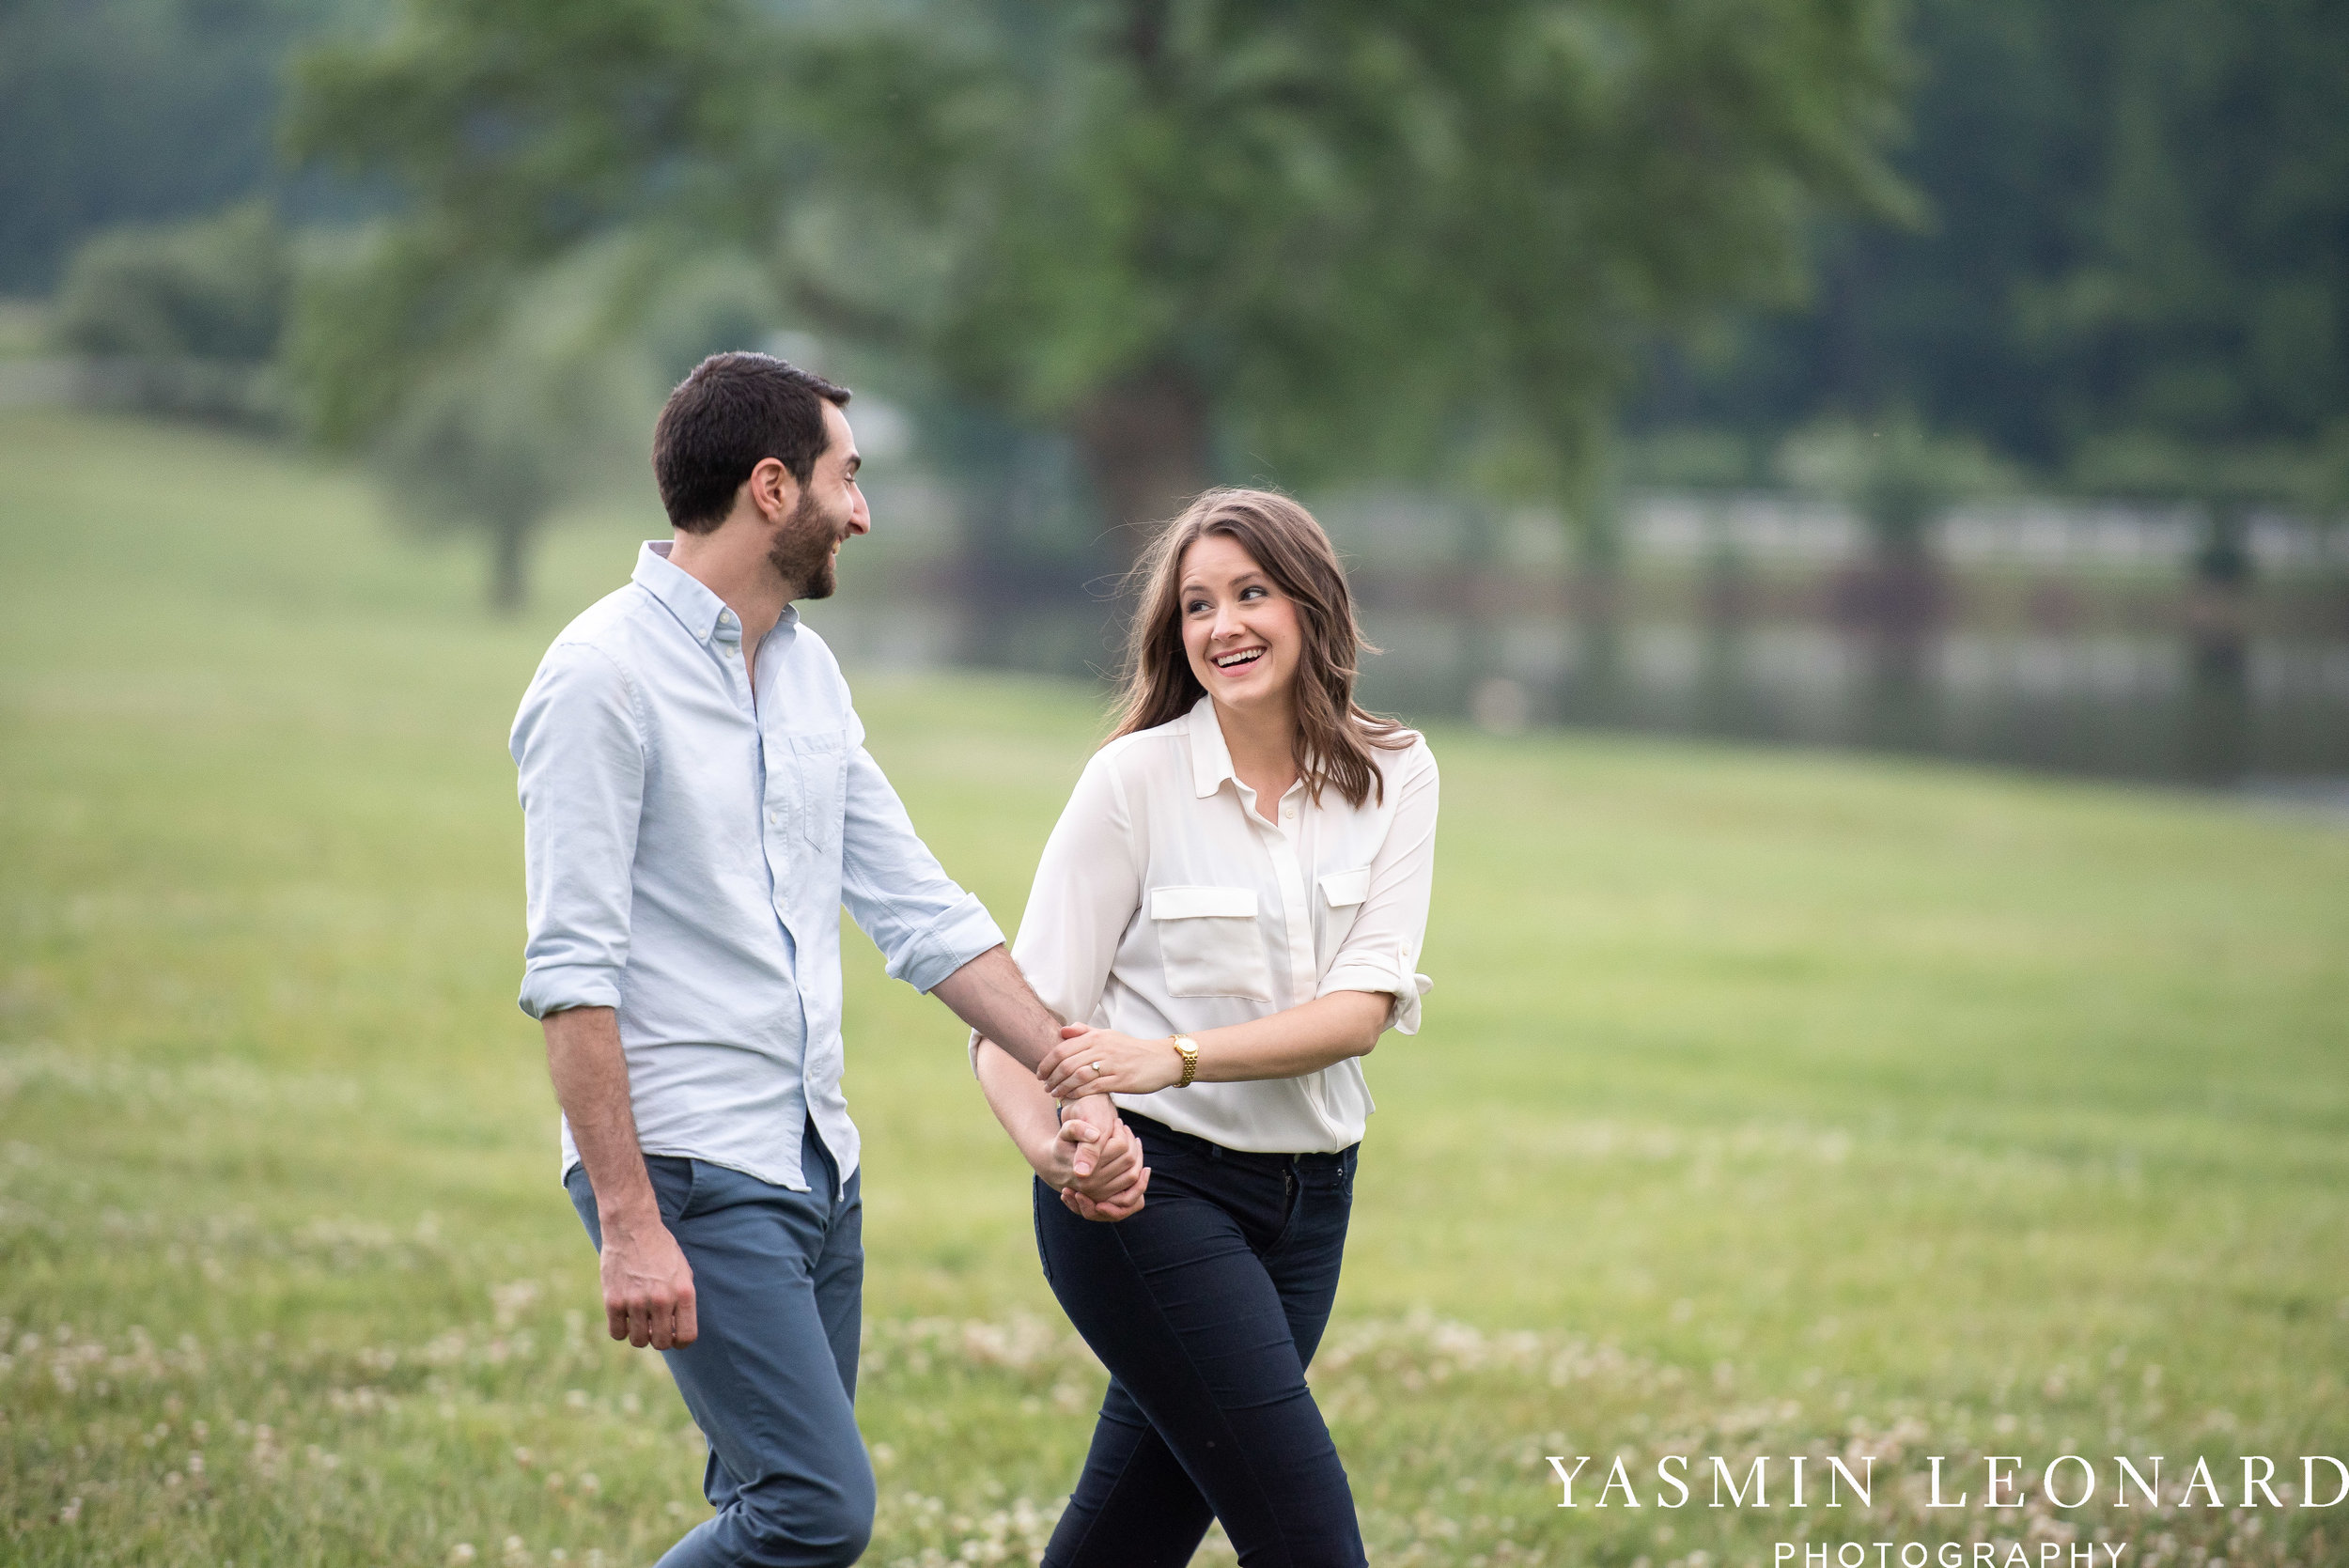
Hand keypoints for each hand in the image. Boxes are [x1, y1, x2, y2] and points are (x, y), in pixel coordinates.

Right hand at [598, 1212, 697, 1348]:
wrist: (633, 1228)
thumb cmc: (661, 1249)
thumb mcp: (683, 1271)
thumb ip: (682, 1300)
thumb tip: (676, 1330)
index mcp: (683, 1292)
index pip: (687, 1336)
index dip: (680, 1342)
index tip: (674, 1337)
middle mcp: (661, 1300)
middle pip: (661, 1343)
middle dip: (659, 1339)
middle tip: (654, 1327)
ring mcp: (636, 1301)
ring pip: (639, 1341)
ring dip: (639, 1335)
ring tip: (639, 1320)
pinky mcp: (613, 1300)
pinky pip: (617, 1333)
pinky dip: (621, 1329)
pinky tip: (624, 1316)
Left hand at [1037, 1024, 1183, 1100]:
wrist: (1161, 1059)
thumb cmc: (1132, 1049)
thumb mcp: (1109, 1035)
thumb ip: (1085, 1032)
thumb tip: (1063, 1031)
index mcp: (1096, 1037)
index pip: (1062, 1048)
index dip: (1047, 1063)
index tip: (1040, 1073)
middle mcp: (1102, 1048)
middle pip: (1066, 1063)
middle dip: (1051, 1077)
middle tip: (1045, 1087)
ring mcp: (1111, 1064)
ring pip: (1077, 1076)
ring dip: (1061, 1087)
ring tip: (1054, 1094)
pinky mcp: (1120, 1080)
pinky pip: (1093, 1087)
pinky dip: (1078, 1093)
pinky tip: (1070, 1098)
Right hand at [1049, 1095, 1148, 1220]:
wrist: (1055, 1167)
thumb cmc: (1061, 1146)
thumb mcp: (1064, 1133)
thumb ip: (1076, 1129)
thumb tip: (1096, 1135)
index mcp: (1085, 1171)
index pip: (1120, 1147)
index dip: (1121, 1132)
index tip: (1117, 1122)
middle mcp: (1095, 1186)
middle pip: (1129, 1159)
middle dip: (1131, 1141)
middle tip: (1125, 1128)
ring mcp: (1103, 1194)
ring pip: (1134, 1172)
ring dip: (1138, 1154)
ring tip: (1132, 1139)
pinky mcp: (1109, 1197)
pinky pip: (1132, 1183)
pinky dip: (1138, 1169)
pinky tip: (1135, 1154)